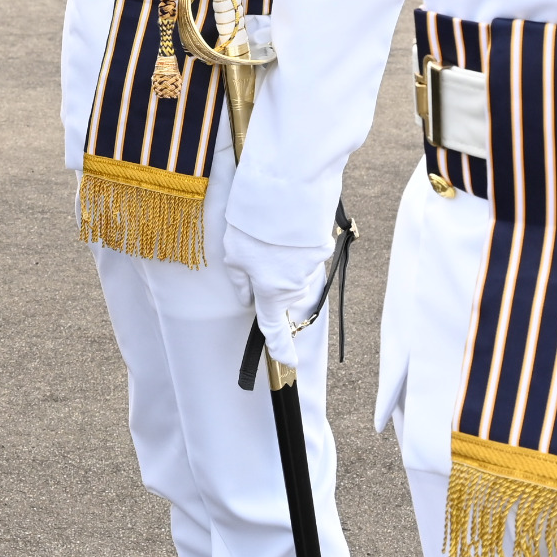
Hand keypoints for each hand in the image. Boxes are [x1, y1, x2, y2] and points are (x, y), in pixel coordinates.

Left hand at [222, 224, 329, 362]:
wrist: (284, 193)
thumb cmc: (253, 226)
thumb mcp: (233, 255)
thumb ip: (240, 282)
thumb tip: (248, 299)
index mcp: (270, 292)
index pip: (273, 327)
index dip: (280, 348)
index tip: (289, 363)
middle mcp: (294, 285)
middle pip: (282, 291)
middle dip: (271, 277)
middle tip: (257, 249)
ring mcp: (311, 267)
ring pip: (294, 270)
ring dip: (283, 257)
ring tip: (270, 232)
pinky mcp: (322, 247)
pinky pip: (306, 251)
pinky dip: (297, 242)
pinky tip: (287, 226)